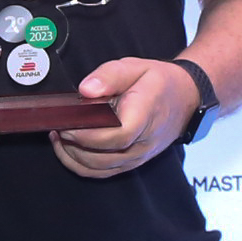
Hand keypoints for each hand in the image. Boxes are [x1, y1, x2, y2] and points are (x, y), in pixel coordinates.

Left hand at [50, 57, 198, 179]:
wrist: (184, 99)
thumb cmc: (157, 82)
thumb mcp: (135, 67)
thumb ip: (109, 76)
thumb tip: (86, 90)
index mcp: (145, 114)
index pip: (118, 135)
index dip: (89, 134)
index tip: (67, 123)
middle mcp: (143, 142)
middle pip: (104, 156)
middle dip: (74, 145)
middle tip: (58, 126)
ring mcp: (138, 156)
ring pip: (99, 168)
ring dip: (73, 156)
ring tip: (59, 135)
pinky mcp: (130, 163)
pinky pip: (102, 172)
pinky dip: (80, 164)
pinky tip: (68, 147)